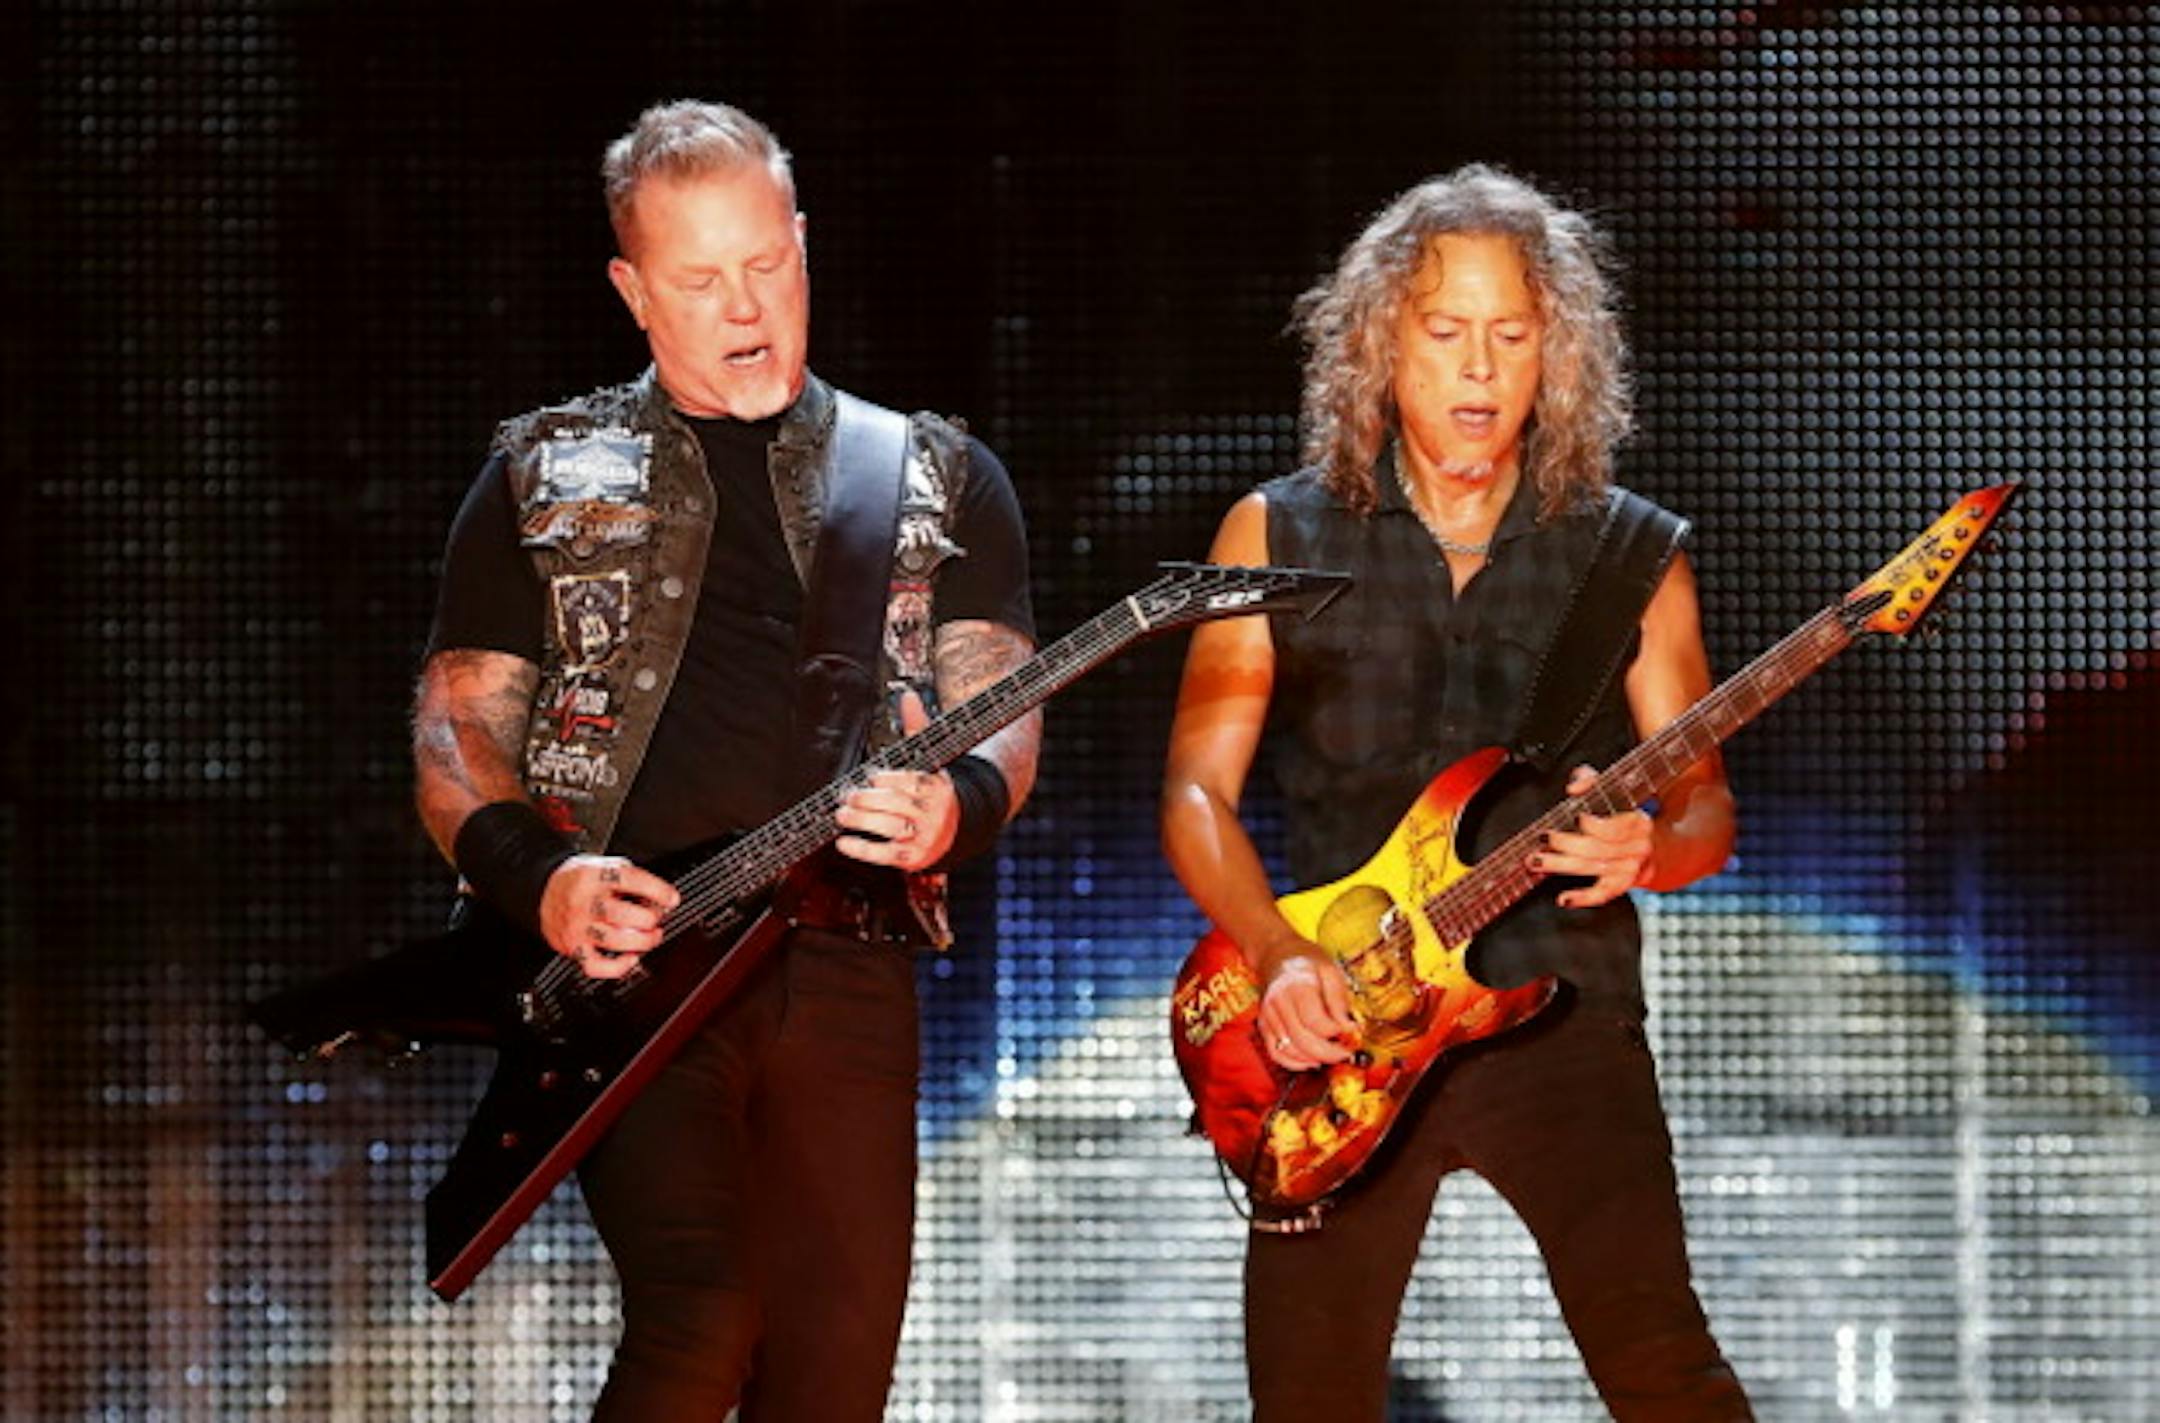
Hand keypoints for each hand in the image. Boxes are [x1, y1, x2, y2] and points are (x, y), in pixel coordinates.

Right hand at [538, 854, 679, 979]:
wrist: (544, 889)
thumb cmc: (582, 879)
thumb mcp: (606, 865)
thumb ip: (632, 879)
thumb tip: (662, 900)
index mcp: (593, 876)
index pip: (629, 880)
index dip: (657, 890)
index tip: (672, 899)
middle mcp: (582, 902)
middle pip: (622, 914)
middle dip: (649, 919)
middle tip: (657, 919)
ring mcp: (576, 927)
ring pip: (614, 940)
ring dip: (642, 942)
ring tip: (651, 937)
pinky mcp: (572, 948)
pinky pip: (596, 966)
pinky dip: (618, 967)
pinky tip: (630, 957)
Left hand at [834, 689, 958, 869]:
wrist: (955, 828)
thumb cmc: (931, 790)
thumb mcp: (929, 760)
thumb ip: (916, 728)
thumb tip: (908, 695)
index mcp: (937, 786)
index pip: (911, 782)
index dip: (887, 780)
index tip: (869, 778)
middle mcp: (934, 812)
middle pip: (898, 805)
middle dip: (868, 800)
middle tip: (846, 797)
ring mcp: (925, 837)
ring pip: (891, 829)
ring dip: (862, 822)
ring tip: (841, 815)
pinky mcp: (914, 858)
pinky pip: (886, 855)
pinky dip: (862, 849)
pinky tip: (844, 842)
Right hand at [1257, 947, 1358, 1070]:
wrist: (1276, 954)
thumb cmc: (1306, 961)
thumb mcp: (1330, 970)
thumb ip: (1339, 1000)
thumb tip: (1349, 1027)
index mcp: (1297, 986)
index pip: (1316, 1021)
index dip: (1337, 1032)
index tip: (1352, 1031)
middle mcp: (1279, 1002)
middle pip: (1303, 1039)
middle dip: (1329, 1053)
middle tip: (1346, 1053)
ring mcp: (1269, 1015)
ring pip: (1289, 1050)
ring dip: (1314, 1059)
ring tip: (1332, 1056)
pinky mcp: (1264, 1025)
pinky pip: (1276, 1052)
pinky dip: (1294, 1063)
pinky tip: (1311, 1061)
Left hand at [1533, 764, 1654, 908]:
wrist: (1656, 848)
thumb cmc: (1624, 816)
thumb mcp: (1615, 792)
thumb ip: (1591, 780)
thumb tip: (1573, 787)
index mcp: (1637, 822)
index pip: (1613, 827)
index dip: (1592, 824)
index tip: (1574, 818)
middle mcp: (1636, 846)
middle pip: (1595, 848)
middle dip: (1564, 843)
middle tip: (1542, 838)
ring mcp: (1630, 868)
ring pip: (1591, 868)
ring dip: (1560, 865)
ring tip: (1535, 861)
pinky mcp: (1622, 885)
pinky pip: (1602, 894)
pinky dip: (1583, 898)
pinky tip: (1564, 899)